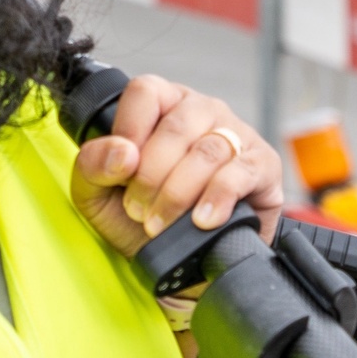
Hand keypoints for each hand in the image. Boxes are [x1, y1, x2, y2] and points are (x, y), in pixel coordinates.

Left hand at [70, 74, 282, 257]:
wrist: (181, 266)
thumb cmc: (138, 217)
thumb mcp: (97, 191)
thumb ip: (93, 164)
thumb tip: (122, 153)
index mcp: (161, 102)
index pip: (146, 91)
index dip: (129, 129)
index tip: (121, 169)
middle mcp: (201, 110)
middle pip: (176, 126)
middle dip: (151, 175)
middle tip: (137, 210)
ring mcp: (236, 134)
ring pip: (208, 151)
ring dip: (178, 193)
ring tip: (159, 223)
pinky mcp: (263, 166)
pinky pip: (241, 173)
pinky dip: (218, 198)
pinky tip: (201, 220)